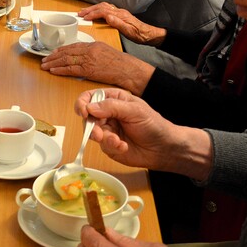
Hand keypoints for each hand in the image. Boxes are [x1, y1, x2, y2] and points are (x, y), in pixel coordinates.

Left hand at [40, 41, 154, 94]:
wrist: (127, 69)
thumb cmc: (119, 63)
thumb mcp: (105, 51)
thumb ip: (92, 52)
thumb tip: (81, 56)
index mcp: (92, 45)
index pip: (72, 46)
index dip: (60, 50)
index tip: (52, 53)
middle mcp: (89, 50)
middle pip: (66, 52)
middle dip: (53, 56)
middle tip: (44, 60)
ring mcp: (88, 59)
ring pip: (66, 60)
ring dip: (53, 63)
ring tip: (45, 66)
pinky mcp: (89, 70)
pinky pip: (70, 69)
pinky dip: (60, 70)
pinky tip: (53, 71)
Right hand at [73, 88, 212, 179]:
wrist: (164, 148)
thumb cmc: (153, 124)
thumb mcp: (134, 110)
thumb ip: (112, 107)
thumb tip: (89, 107)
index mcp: (112, 99)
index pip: (89, 97)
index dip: (82, 103)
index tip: (83, 113)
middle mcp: (106, 113)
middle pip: (87, 117)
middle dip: (92, 127)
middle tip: (99, 135)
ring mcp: (106, 130)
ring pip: (92, 133)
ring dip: (104, 138)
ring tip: (117, 142)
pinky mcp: (109, 145)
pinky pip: (102, 145)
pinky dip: (112, 147)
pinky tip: (124, 147)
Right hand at [78, 2, 165, 46]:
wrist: (149, 34)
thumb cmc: (140, 35)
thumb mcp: (129, 32)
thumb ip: (118, 24)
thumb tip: (108, 17)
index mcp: (120, 15)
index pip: (103, 11)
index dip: (93, 14)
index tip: (85, 17)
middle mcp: (120, 12)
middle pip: (102, 6)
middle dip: (90, 9)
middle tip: (80, 13)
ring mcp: (120, 12)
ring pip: (104, 6)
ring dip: (93, 8)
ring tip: (85, 11)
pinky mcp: (121, 14)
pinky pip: (107, 8)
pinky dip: (99, 9)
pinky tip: (96, 12)